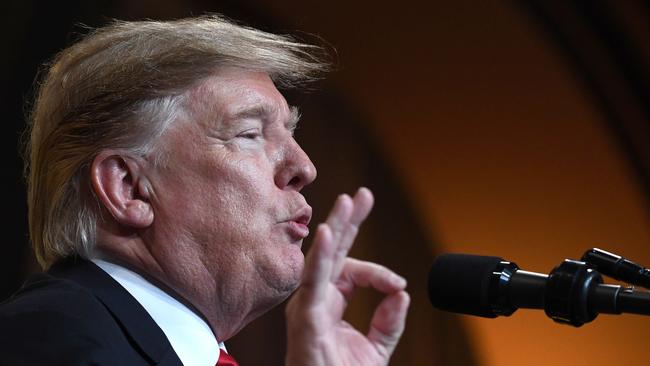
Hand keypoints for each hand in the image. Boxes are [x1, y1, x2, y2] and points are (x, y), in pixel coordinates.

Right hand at [285, 188, 409, 365]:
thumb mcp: (375, 349)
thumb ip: (388, 321)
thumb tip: (402, 293)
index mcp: (329, 302)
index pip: (352, 270)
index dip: (379, 272)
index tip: (398, 285)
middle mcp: (315, 299)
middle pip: (333, 252)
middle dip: (349, 221)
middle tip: (362, 195)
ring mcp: (307, 306)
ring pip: (322, 258)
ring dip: (336, 227)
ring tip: (350, 201)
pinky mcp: (305, 318)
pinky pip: (312, 281)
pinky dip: (320, 256)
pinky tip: (328, 232)